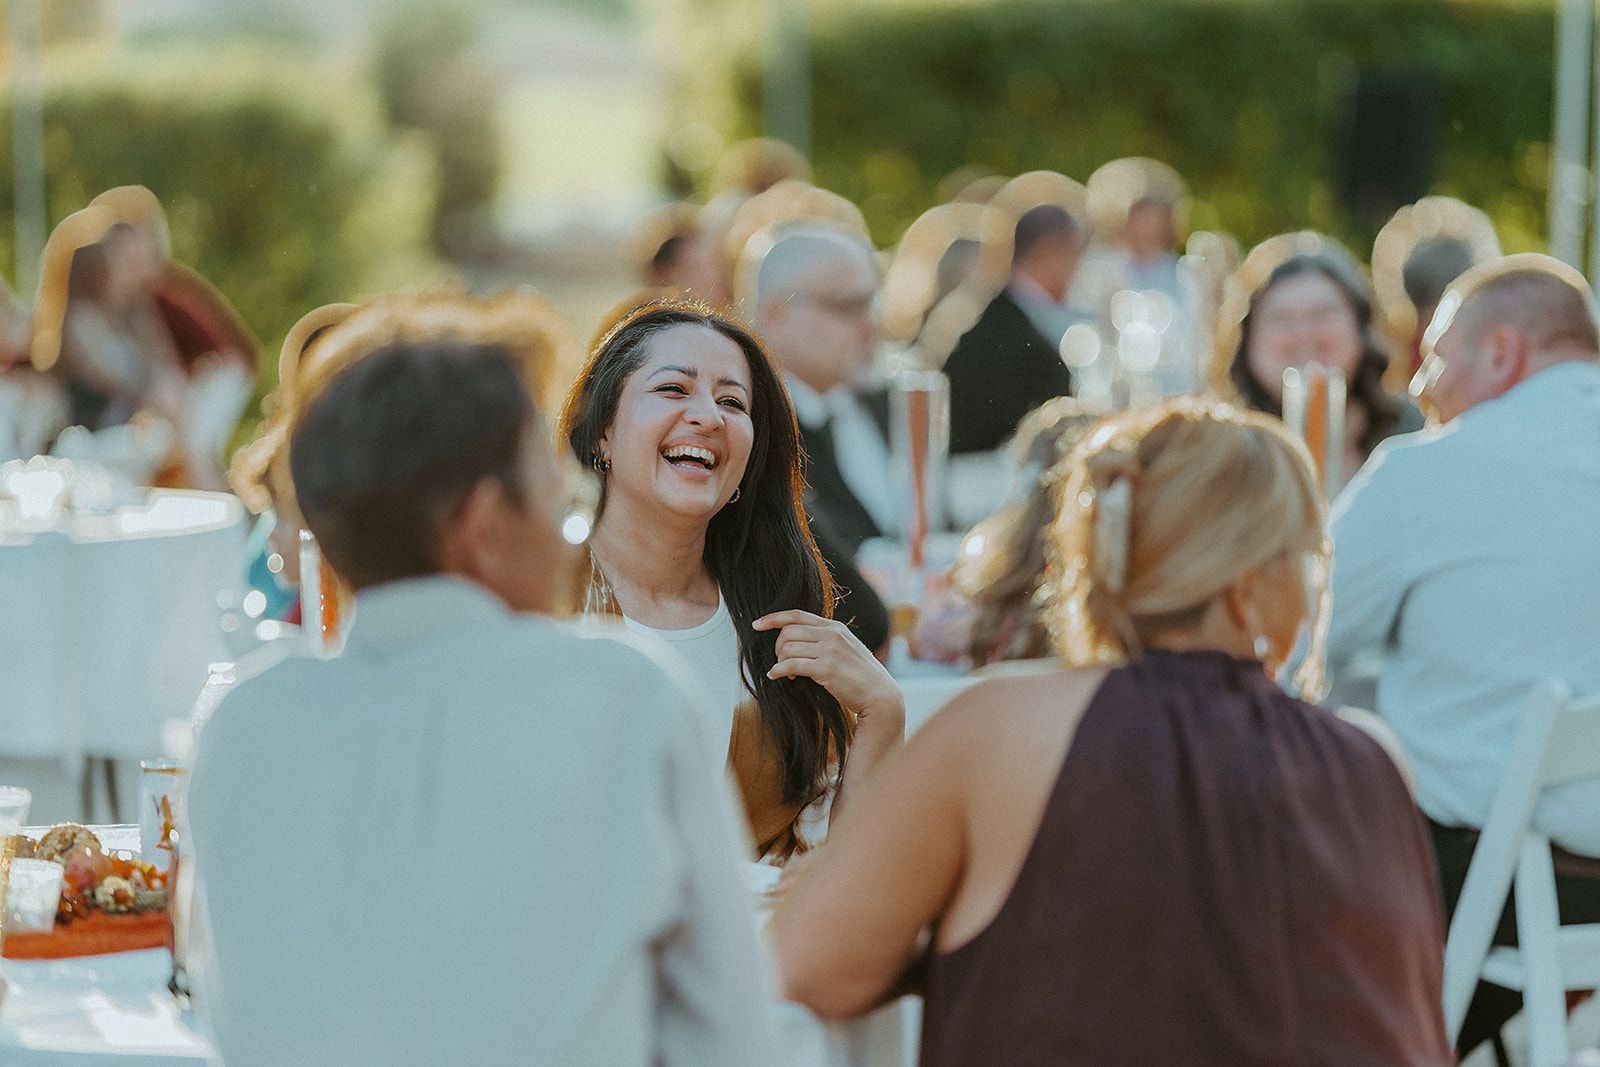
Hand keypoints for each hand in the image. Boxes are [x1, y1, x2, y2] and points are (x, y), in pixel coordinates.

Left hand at [753, 609, 904, 729]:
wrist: (879, 695)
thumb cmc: (860, 676)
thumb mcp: (846, 649)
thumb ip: (826, 640)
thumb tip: (798, 640)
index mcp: (836, 627)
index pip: (797, 615)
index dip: (774, 617)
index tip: (757, 624)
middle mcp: (832, 635)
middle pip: (788, 631)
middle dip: (777, 647)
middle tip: (780, 661)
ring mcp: (830, 651)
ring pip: (788, 648)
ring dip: (779, 661)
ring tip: (784, 672)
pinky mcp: (826, 669)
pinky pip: (791, 664)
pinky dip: (778, 670)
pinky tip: (776, 676)